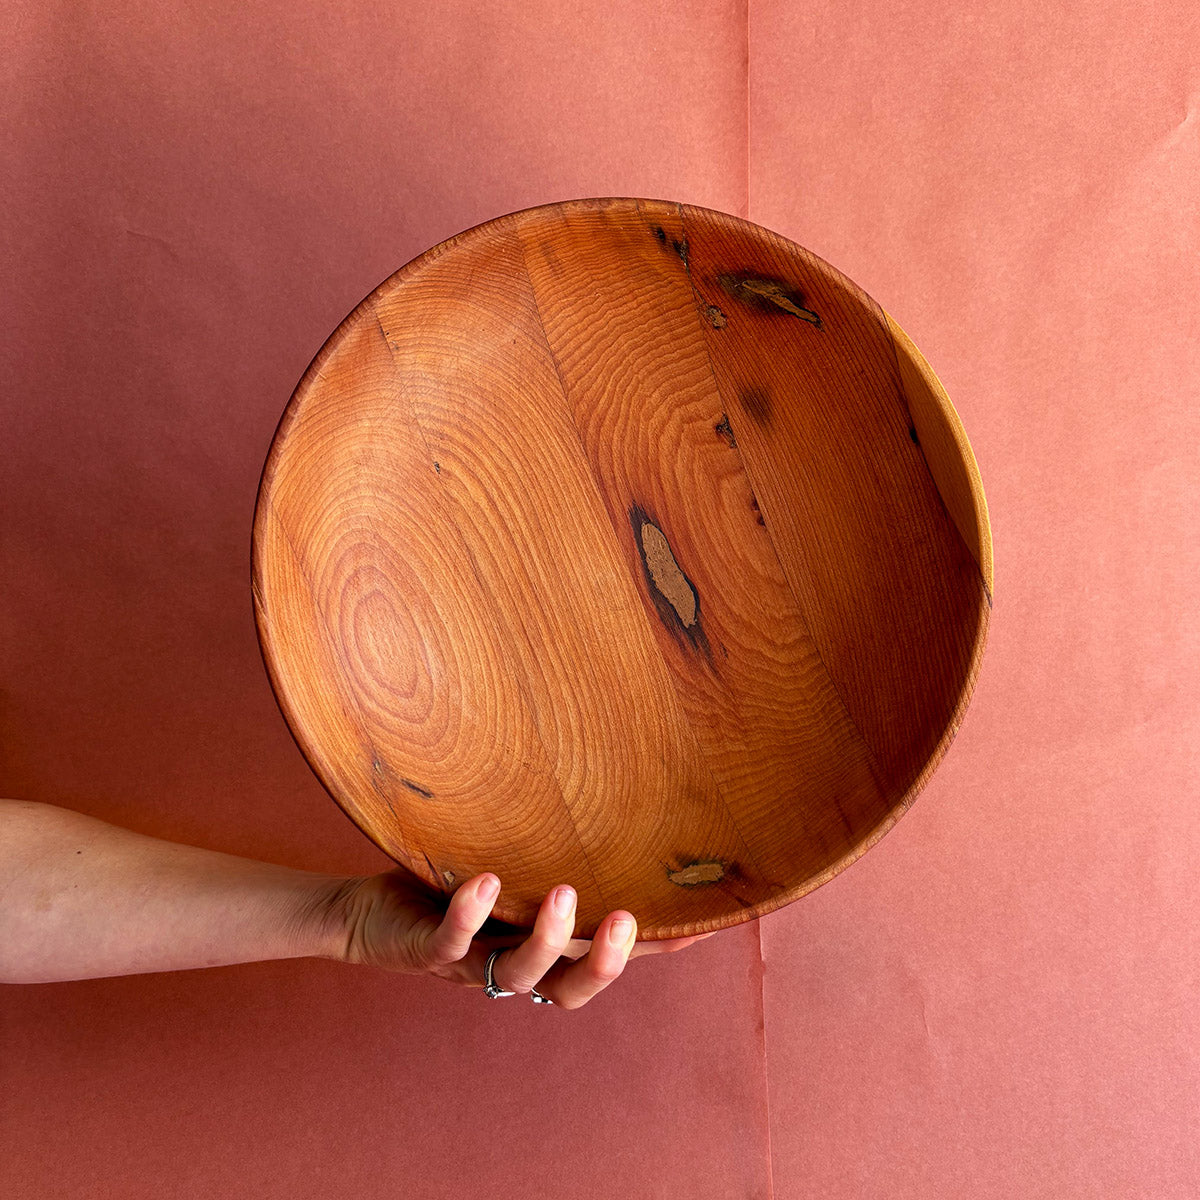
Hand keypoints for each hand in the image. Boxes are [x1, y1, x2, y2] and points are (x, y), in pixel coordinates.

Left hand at [317, 868, 714, 1008]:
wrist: (368, 911)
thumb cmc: (452, 886)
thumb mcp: (512, 868)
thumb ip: (552, 855)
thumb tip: (607, 811)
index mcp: (542, 950)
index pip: (608, 957)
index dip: (655, 950)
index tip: (703, 924)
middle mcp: (513, 964)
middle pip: (568, 990)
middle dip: (603, 964)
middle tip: (626, 922)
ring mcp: (471, 962)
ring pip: (517, 974)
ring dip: (544, 938)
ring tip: (562, 892)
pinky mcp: (425, 950)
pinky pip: (450, 943)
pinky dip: (469, 915)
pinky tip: (485, 880)